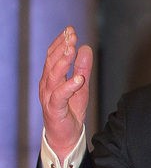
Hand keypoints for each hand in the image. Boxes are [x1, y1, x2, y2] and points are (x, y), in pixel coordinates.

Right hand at [39, 27, 92, 159]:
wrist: (66, 137)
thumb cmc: (71, 111)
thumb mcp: (81, 87)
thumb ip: (83, 69)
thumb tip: (86, 48)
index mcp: (51, 77)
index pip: (53, 55)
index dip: (60, 42)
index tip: (70, 30)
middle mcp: (47, 85)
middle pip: (51, 62)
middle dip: (62, 47)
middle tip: (72, 35)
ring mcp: (49, 97)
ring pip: (53, 76)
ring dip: (63, 62)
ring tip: (72, 50)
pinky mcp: (54, 109)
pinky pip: (60, 96)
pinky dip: (69, 86)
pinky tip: (79, 79)